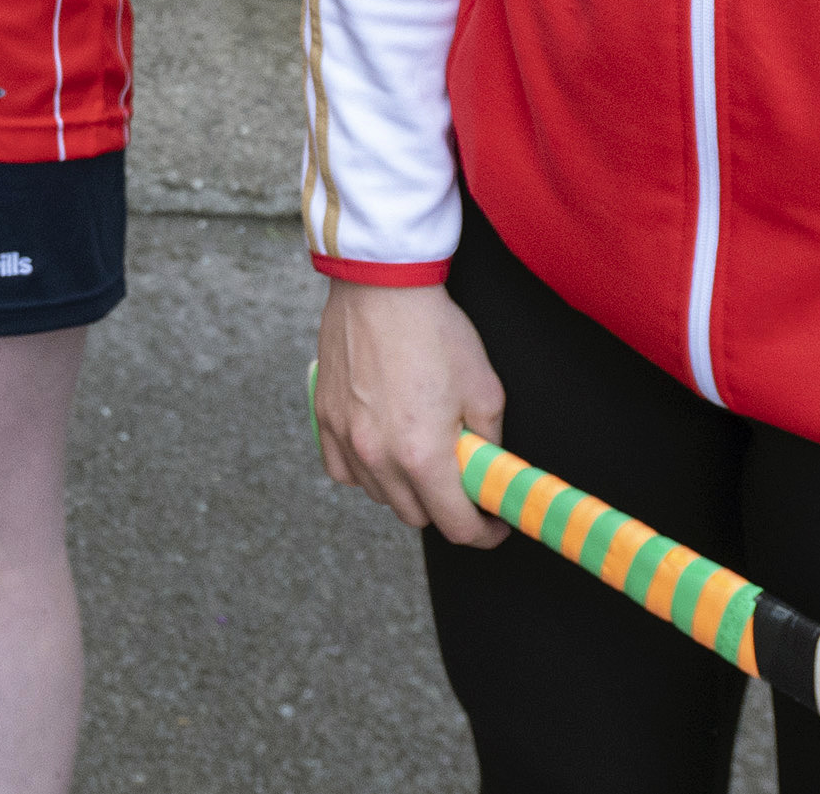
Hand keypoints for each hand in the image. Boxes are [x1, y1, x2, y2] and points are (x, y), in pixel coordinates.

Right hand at [313, 278, 508, 545]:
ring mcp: (346, 439)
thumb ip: (490, 443)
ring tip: (422, 456)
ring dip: (405, 489)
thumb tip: (490, 471)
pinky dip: (365, 472)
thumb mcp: (485, 389)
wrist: (383, 286)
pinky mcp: (325, 418)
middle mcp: (378, 457)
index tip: (494, 524)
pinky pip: (344, 471)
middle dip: (445, 507)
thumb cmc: (436, 331)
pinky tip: (382, 450)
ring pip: (380, 496)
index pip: (456, 526)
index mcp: (422, 456)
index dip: (483, 533)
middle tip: (462, 482)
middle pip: (416, 516)